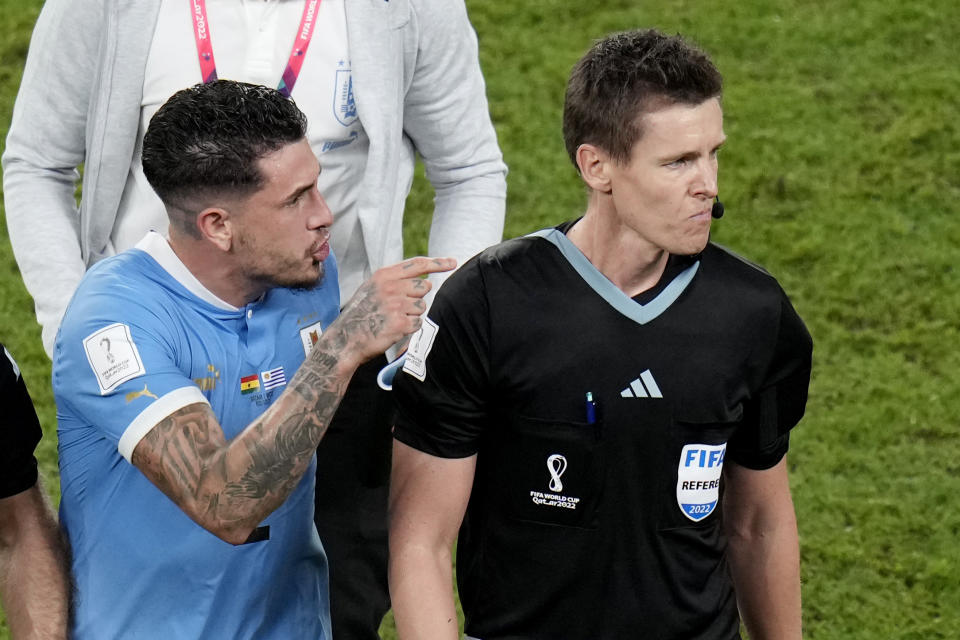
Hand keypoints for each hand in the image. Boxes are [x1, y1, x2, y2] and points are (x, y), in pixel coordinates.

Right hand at [333, 257, 454, 367]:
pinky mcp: (400, 323)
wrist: (346, 339)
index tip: (453, 262)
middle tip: (399, 307)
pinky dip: (410, 328)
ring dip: (413, 314)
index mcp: (384, 275)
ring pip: (422, 306)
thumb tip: (424, 280)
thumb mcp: (372, 288)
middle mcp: (391, 287)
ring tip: (393, 319)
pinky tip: (394, 329)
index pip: (418, 264)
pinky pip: (418, 323)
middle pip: (424, 287)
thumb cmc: (360, 314)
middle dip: (418, 297)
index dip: (438, 263)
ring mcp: (396, 305)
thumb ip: (395, 281)